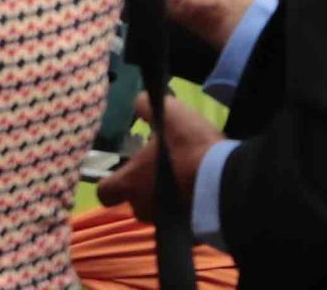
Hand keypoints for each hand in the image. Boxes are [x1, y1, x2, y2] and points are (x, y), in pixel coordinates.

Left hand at [97, 92, 225, 222]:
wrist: (222, 179)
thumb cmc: (189, 148)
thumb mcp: (170, 116)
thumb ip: (148, 106)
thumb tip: (138, 100)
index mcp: (129, 182)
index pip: (104, 191)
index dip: (111, 181)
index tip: (125, 169)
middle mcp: (140, 205)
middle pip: (133, 199)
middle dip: (144, 185)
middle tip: (161, 167)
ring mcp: (162, 219)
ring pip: (155, 207)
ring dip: (164, 195)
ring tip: (183, 175)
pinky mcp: (183, 225)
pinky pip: (176, 215)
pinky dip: (182, 204)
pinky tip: (197, 187)